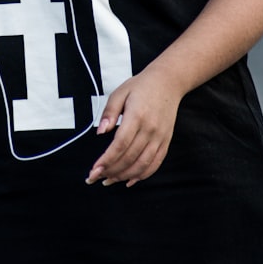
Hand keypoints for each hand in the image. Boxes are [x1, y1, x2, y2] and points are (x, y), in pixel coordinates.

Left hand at [85, 69, 185, 187]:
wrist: (168, 82)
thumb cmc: (141, 86)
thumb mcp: (120, 93)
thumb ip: (109, 113)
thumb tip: (100, 132)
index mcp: (137, 116)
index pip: (120, 144)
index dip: (106, 160)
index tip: (94, 170)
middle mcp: (150, 129)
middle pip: (129, 157)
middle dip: (110, 171)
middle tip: (95, 178)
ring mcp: (160, 137)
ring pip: (142, 164)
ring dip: (124, 176)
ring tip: (109, 181)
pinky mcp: (166, 141)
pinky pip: (155, 163)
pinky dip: (142, 175)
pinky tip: (128, 180)